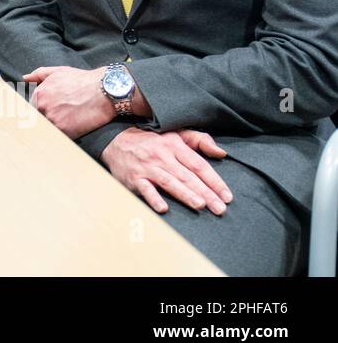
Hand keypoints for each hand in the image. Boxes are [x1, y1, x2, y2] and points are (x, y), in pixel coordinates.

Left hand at [24, 65, 115, 138]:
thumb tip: (25, 78)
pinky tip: (72, 130)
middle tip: (59, 119)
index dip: (39, 112)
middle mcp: (42, 106)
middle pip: (37, 120)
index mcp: (39, 94)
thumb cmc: (83, 80)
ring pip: (47, 129)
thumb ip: (39, 74)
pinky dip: (63, 136)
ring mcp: (52, 119)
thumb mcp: (59, 71)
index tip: (47, 114)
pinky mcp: (64, 130)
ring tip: (67, 125)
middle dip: (45, 121)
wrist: (104, 90)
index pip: (30, 109)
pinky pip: (58, 136)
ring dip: (53, 129)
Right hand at [101, 128, 232, 214]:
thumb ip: (199, 140)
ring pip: (169, 182)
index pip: (198, 165)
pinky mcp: (134, 177)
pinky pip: (145, 189)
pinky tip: (163, 208)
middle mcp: (162, 156)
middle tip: (220, 209)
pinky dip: (153, 198)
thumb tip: (221, 153)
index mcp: (174, 145)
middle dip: (205, 193)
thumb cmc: (150, 140)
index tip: (227, 196)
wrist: (115, 140)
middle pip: (187, 176)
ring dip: (184, 194)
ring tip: (200, 205)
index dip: (214, 181)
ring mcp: (147, 167)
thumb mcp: (175, 133)